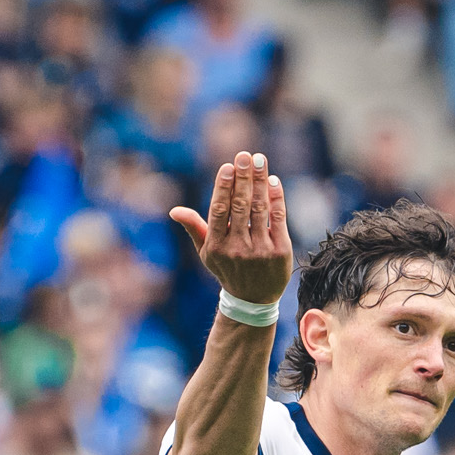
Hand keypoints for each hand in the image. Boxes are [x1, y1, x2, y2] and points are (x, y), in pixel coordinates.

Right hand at [169, 149, 292, 307]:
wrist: (253, 299)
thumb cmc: (227, 269)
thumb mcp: (206, 252)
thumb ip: (194, 228)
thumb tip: (174, 211)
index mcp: (217, 246)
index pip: (219, 211)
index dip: (223, 187)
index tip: (228, 166)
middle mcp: (238, 248)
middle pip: (240, 205)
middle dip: (243, 177)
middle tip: (245, 155)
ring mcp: (260, 250)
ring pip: (260, 209)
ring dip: (260, 181)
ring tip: (260, 160)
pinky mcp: (279, 251)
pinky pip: (278, 219)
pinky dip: (276, 198)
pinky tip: (273, 181)